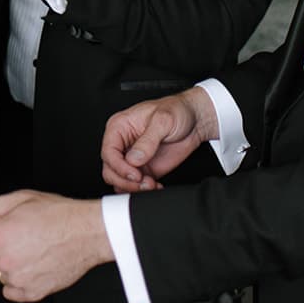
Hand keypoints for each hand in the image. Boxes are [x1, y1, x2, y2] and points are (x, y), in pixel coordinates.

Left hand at [0, 191, 110, 302]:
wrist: (86, 233)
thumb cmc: (58, 215)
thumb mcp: (22, 198)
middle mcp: (5, 259)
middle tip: (8, 234)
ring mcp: (17, 279)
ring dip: (2, 262)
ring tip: (23, 248)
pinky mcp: (31, 292)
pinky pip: (9, 290)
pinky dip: (15, 280)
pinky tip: (28, 265)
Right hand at [100, 89, 216, 191]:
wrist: (195, 120)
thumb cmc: (176, 111)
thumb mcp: (163, 120)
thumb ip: (147, 140)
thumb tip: (133, 159)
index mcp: (120, 127)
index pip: (108, 152)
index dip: (119, 166)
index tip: (135, 174)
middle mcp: (123, 144)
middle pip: (110, 169)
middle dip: (125, 180)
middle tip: (144, 182)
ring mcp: (133, 158)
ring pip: (119, 180)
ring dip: (133, 188)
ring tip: (152, 184)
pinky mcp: (145, 169)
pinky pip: (135, 185)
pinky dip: (142, 191)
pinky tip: (156, 186)